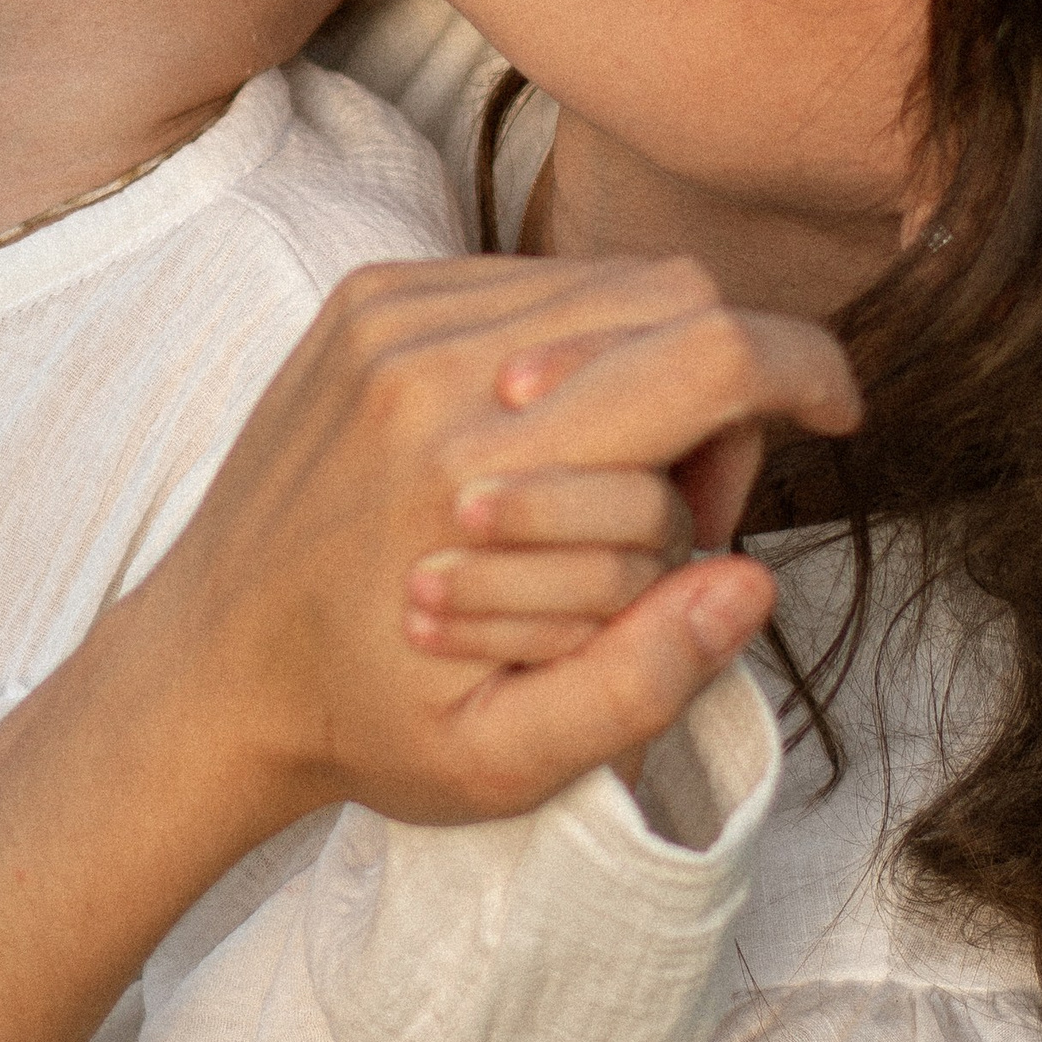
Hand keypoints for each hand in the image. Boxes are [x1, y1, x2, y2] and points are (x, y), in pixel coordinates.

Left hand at [139, 250, 859, 830]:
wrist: (202, 670)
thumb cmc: (362, 723)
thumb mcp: (506, 761)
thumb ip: (645, 681)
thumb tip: (752, 579)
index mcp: (472, 476)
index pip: (706, 355)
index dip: (806, 376)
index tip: (840, 420)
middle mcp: (428, 368)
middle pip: (673, 297)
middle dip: (725, 394)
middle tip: (689, 511)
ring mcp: (387, 316)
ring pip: (606, 280)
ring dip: (648, 369)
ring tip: (607, 489)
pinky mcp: (366, 297)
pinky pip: (527, 279)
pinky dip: (570, 347)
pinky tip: (540, 444)